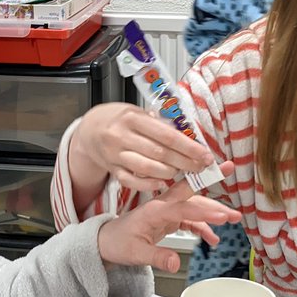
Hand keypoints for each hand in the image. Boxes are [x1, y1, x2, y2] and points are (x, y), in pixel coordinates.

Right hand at [72, 103, 215, 192]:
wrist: (90, 129)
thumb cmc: (120, 120)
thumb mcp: (139, 113)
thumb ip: (161, 124)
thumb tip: (190, 136)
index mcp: (132, 118)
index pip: (166, 135)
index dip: (188, 147)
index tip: (205, 154)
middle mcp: (121, 136)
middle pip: (159, 153)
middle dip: (185, 162)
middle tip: (201, 166)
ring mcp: (115, 155)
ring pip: (146, 168)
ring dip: (169, 172)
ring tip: (183, 172)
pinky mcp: (112, 169)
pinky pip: (132, 181)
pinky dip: (149, 183)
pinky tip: (162, 182)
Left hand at [97, 163, 240, 271]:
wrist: (106, 241)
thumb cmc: (117, 243)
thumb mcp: (136, 254)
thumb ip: (158, 257)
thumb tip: (176, 263)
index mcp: (154, 210)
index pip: (183, 207)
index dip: (204, 211)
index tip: (222, 215)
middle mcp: (162, 205)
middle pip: (190, 192)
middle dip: (210, 179)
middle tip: (230, 169)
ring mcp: (167, 210)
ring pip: (194, 205)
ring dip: (213, 210)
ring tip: (234, 217)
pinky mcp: (169, 217)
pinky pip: (190, 218)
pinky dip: (203, 226)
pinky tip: (213, 237)